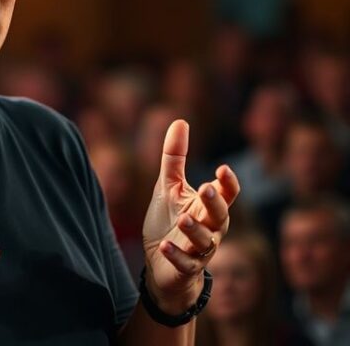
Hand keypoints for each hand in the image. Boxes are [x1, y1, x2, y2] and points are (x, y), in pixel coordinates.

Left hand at [141, 120, 239, 313]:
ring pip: (206, 242)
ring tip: (184, 220)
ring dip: (195, 231)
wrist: (160, 262)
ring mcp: (199, 250)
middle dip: (215, 203)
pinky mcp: (185, 267)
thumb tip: (180, 121)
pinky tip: (166, 246)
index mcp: (207, 207)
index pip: (226, 194)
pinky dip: (177, 255)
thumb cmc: (169, 221)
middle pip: (221, 216)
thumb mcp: (169, 186)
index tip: (222, 169)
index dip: (227, 183)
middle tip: (206, 188)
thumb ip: (175, 157)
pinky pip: (185, 263)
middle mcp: (210, 228)